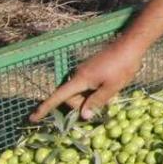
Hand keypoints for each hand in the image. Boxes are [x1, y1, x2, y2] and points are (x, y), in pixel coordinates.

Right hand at [29, 39, 143, 121]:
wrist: (129, 46)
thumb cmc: (122, 67)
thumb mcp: (111, 88)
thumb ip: (96, 102)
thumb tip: (82, 115)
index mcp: (80, 79)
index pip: (58, 96)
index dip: (45, 108)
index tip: (33, 117)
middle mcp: (78, 74)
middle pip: (71, 97)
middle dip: (81, 105)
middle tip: (102, 105)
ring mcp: (84, 71)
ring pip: (80, 92)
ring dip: (90, 98)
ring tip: (109, 94)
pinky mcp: (91, 69)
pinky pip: (87, 85)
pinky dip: (94, 91)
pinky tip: (109, 88)